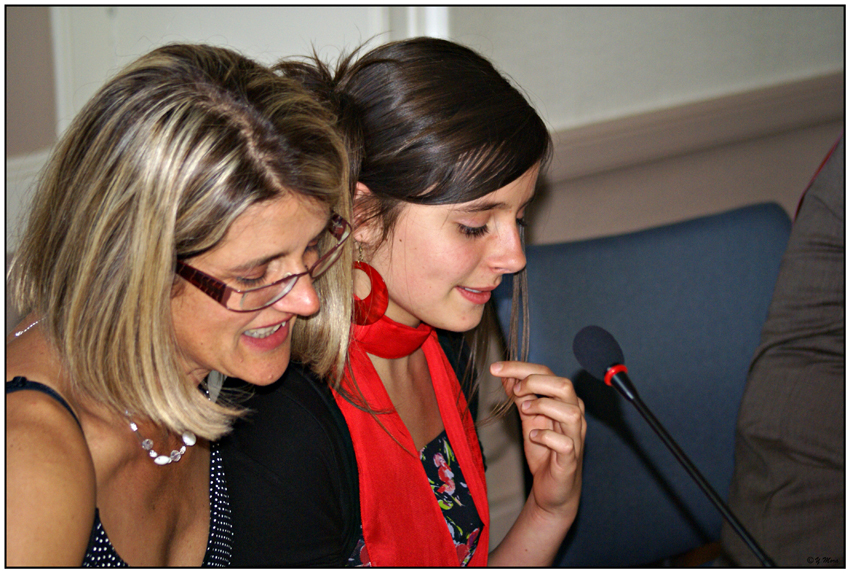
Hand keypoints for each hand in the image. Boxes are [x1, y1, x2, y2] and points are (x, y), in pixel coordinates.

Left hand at [490, 361, 585, 521]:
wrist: (553, 489)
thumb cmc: (545, 452)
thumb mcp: (528, 419)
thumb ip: (521, 397)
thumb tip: (506, 375)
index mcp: (563, 402)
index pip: (547, 374)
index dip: (520, 368)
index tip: (496, 368)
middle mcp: (573, 415)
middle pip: (564, 385)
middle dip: (535, 381)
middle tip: (515, 390)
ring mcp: (575, 437)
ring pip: (571, 411)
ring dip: (543, 406)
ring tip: (524, 410)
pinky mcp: (571, 459)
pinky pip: (565, 443)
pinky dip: (547, 436)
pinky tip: (533, 437)